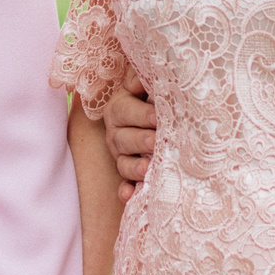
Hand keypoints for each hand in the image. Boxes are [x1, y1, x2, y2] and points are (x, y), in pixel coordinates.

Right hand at [103, 82, 155, 203]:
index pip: (125, 111)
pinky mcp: (128, 173)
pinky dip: (127, 191)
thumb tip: (140, 79)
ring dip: (134, 167)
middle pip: (123, 138)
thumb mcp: (147, 83)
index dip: (141, 114)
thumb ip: (141, 77)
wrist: (158, 114)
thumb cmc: (155, 95)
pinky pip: (125, 184)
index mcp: (119, 107)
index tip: (158, 117)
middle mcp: (116, 132)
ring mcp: (121, 154)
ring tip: (148, 168)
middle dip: (140, 140)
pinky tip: (130, 196)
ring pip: (123, 162)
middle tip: (156, 142)